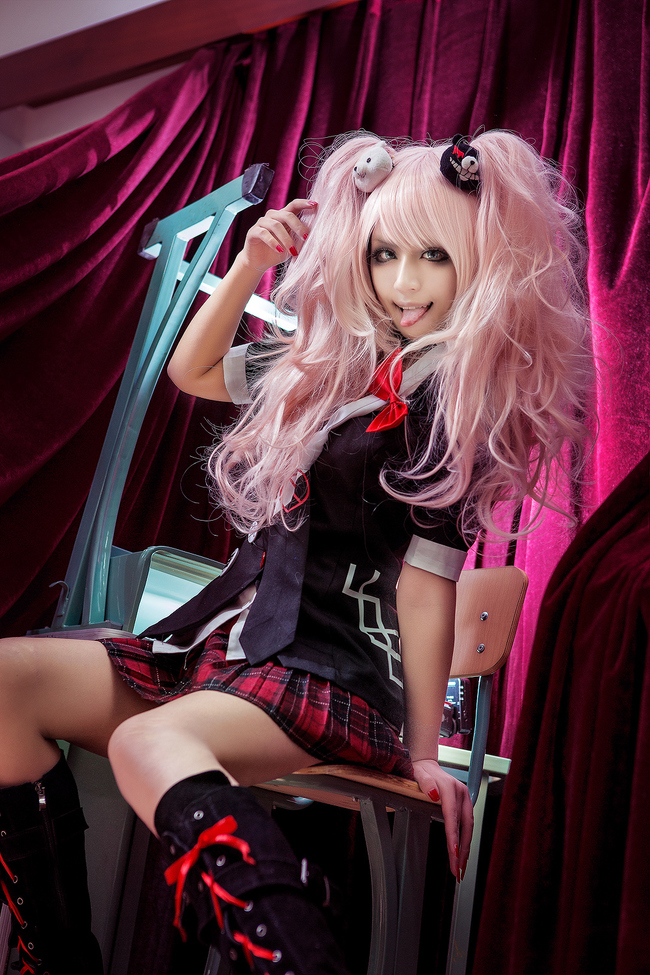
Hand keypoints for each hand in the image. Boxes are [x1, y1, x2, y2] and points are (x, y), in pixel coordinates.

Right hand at [240, 199, 316, 273]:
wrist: (259, 263)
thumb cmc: (278, 252)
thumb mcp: (293, 245)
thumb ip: (301, 238)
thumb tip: (316, 234)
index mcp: (283, 216)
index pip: (294, 205)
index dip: (304, 203)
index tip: (316, 204)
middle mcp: (272, 216)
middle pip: (287, 215)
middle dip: (298, 226)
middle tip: (306, 238)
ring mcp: (261, 223)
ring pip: (276, 225)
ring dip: (287, 239)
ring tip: (293, 251)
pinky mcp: (253, 232)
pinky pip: (264, 234)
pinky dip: (273, 242)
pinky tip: (280, 251)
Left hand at [412, 758, 472, 880]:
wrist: (427, 765)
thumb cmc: (421, 771)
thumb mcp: (418, 774)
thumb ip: (425, 783)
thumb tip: (434, 795)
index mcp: (450, 788)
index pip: (453, 817)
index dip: (454, 836)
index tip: (454, 853)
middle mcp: (461, 794)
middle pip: (465, 825)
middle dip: (463, 849)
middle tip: (458, 869)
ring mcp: (464, 799)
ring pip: (468, 827)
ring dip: (466, 848)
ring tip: (461, 867)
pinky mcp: (464, 804)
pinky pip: (466, 824)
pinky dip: (465, 840)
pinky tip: (462, 853)